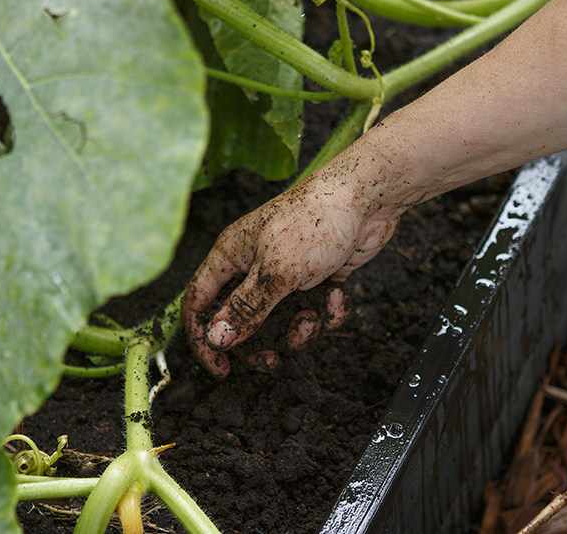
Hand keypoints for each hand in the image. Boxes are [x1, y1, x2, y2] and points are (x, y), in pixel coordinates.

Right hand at [181, 172, 401, 376]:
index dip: (203, 337)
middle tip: (273, 358)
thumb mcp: (276, 272)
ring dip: (299, 329)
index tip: (221, 368)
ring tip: (313, 318)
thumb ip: (245, 308)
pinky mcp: (316, 276)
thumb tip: (215, 338)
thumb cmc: (315, 221)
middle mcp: (253, 265)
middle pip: (241, 319)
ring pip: (280, 320)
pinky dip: (325, 312)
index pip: (199, 302)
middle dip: (259, 344)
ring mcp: (285, 271)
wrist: (367, 199)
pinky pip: (311, 309)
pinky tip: (337, 298)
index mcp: (231, 256)